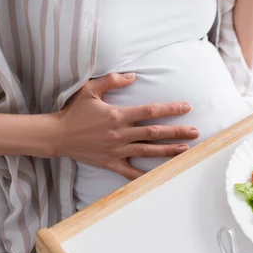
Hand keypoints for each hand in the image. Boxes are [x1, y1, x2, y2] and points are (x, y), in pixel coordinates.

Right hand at [53, 73, 198, 179]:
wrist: (57, 135)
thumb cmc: (74, 111)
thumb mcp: (90, 89)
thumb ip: (112, 80)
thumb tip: (133, 76)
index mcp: (118, 115)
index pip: (150, 111)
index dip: (170, 109)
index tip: (186, 107)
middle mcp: (120, 134)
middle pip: (154, 133)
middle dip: (177, 132)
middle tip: (196, 131)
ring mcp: (116, 150)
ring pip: (148, 151)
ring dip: (168, 151)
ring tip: (187, 150)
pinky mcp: (110, 163)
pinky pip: (131, 172)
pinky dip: (146, 175)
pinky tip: (161, 175)